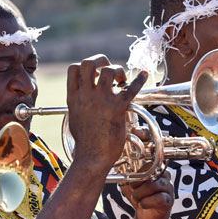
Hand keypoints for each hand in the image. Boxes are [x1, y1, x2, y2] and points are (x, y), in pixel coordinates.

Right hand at [66, 54, 148, 169]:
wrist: (92, 158)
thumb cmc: (85, 144)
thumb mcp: (75, 119)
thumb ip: (78, 106)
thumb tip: (83, 101)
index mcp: (74, 98)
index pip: (74, 69)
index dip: (85, 65)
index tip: (95, 72)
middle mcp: (86, 95)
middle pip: (89, 63)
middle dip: (101, 60)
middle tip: (108, 68)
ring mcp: (101, 101)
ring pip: (109, 70)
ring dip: (117, 70)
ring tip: (121, 80)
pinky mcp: (116, 109)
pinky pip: (130, 88)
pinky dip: (139, 80)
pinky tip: (143, 75)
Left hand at [120, 171, 173, 218]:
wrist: (148, 216)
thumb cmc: (141, 198)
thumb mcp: (132, 186)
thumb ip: (129, 178)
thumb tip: (123, 174)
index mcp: (156, 169)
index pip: (148, 164)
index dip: (137, 172)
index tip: (131, 181)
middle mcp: (165, 177)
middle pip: (151, 174)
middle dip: (137, 184)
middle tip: (132, 191)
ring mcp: (168, 188)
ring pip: (154, 186)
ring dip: (140, 193)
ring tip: (136, 199)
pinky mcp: (169, 201)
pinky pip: (160, 199)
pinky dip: (147, 202)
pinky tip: (142, 204)